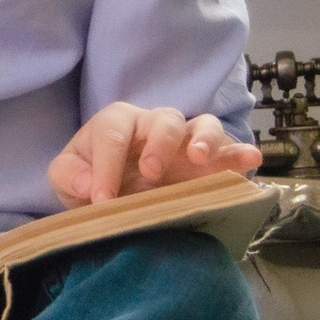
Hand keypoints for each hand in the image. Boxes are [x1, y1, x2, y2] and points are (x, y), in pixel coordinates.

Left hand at [48, 103, 263, 206]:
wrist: (111, 192)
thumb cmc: (90, 177)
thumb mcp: (67, 177)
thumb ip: (69, 176)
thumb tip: (90, 186)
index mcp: (116, 123)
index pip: (112, 134)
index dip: (106, 166)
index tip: (101, 199)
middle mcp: (153, 125)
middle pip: (164, 120)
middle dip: (160, 144)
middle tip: (152, 173)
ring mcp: (185, 141)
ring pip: (202, 124)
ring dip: (204, 139)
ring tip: (200, 159)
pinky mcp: (208, 161)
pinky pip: (228, 149)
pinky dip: (240, 152)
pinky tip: (251, 160)